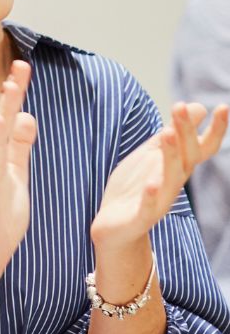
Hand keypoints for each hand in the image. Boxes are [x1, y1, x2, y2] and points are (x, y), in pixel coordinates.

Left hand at [91, 102, 228, 252]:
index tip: (222, 106)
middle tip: (180, 106)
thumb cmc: (135, 187)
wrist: (115, 227)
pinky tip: (152, 184)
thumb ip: (172, 134)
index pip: (201, 147)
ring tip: (167, 132)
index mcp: (176, 167)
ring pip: (170, 177)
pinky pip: (149, 206)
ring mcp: (159, 200)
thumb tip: (196, 106)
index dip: (214, 130)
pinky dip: (151, 195)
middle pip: (186, 156)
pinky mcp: (141, 216)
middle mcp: (173, 182)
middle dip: (185, 132)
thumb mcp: (151, 155)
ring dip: (170, 155)